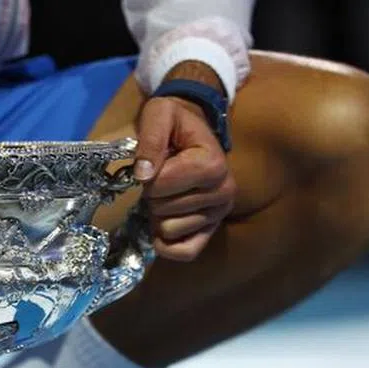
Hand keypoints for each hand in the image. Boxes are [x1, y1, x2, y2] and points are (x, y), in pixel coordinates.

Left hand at [133, 88, 235, 260]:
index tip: (154, 163)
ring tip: (166, 195)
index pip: (162, 184)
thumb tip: (143, 174)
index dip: (147, 176)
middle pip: (164, 209)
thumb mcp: (158, 114)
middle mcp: (224, 191)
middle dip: (152, 195)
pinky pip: (184, 253)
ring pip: (169, 230)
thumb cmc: (174, 123)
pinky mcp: (210, 232)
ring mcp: (219, 214)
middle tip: (160, 180)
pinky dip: (166, 244)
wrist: (191, 133)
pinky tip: (161, 227)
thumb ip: (149, 138)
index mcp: (213, 163)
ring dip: (157, 215)